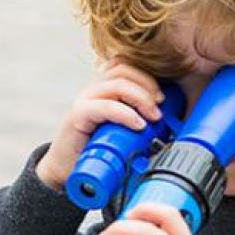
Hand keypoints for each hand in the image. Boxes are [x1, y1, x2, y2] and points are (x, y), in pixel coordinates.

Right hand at [36, 59, 165, 191]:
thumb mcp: (121, 129)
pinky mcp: (78, 115)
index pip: (125, 64)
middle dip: (148, 85)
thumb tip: (167, 119)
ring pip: (117, 83)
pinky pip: (104, 106)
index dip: (147, 76)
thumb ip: (137, 117)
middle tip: (160, 107)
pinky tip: (138, 125)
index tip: (162, 98)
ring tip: (153, 117)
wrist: (67, 169)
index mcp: (103, 87)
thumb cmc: (96, 149)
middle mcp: (93, 88)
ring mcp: (84, 99)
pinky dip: (125, 113)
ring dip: (141, 98)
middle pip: (123, 69)